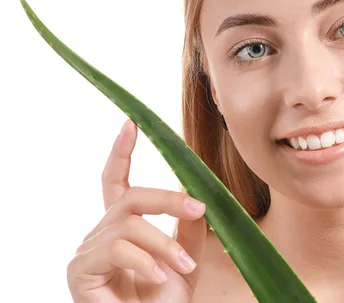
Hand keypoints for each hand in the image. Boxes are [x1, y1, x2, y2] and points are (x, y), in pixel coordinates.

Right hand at [67, 119, 206, 301]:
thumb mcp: (184, 260)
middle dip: (168, 200)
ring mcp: (88, 250)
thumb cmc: (163, 302)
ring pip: (129, 224)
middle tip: (198, 210)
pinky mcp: (80, 270)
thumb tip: (197, 195)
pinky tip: (157, 278)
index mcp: (124, 227)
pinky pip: (115, 248)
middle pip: (130, 197)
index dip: (122, 152)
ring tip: (183, 267)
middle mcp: (102, 233)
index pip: (117, 182)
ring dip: (164, 245)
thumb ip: (188, 229)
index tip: (131, 124)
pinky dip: (143, 261)